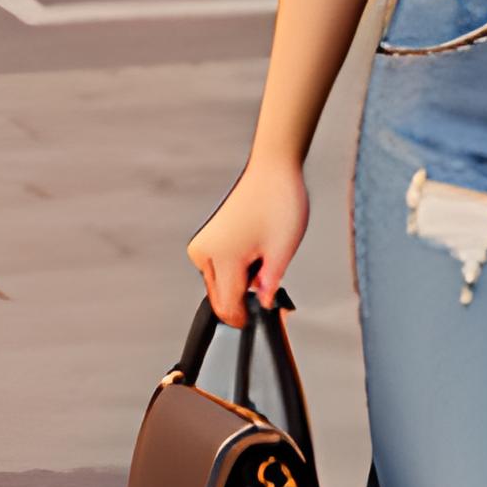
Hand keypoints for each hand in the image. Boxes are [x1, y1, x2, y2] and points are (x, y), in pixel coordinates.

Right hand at [187, 155, 308, 325]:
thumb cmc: (278, 201)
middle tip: (270, 287)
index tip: (264, 317)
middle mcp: (205, 252)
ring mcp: (203, 244)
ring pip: (218, 284)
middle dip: (244, 300)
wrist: (273, 169)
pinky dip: (235, 270)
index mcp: (222, 257)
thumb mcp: (282, 250)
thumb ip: (270, 284)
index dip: (248, 316)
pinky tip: (254, 254)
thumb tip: (263, 306)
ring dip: (239, 284)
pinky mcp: (207, 237)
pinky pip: (217, 268)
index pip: (229, 306)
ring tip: (264, 262)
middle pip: (220, 297)